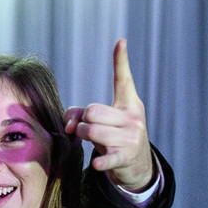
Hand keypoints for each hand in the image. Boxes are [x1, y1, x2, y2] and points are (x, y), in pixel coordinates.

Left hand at [64, 38, 153, 191]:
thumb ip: (79, 115)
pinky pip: (107, 156)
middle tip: (88, 128)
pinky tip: (96, 165)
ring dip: (84, 136)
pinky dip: (100, 161)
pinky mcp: (126, 156)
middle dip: (83, 120)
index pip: (123, 80)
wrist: (137, 166)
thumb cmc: (114, 137)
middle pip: (92, 110)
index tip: (120, 41)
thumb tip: (69, 126)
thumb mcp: (102, 122)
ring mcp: (131, 138)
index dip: (120, 60)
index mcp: (129, 104)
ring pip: (92, 130)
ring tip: (93, 141)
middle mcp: (132, 118)